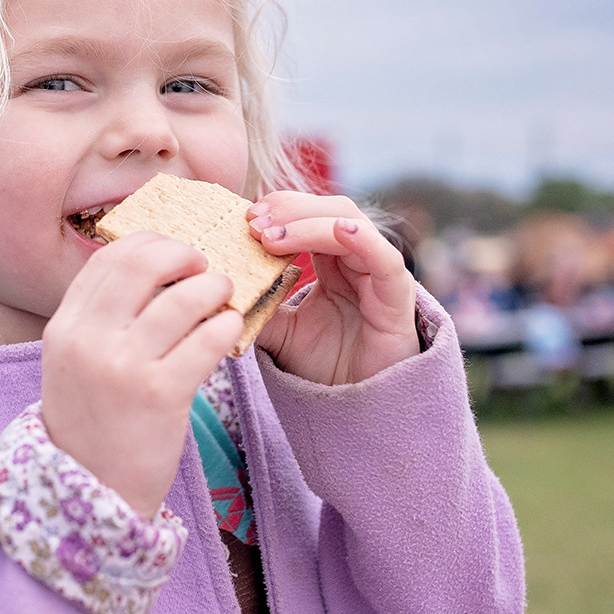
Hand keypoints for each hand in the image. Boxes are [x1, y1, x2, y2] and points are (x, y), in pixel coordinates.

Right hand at [40, 232, 242, 516]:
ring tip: (224, 298)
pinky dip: (226, 326)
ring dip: (215, 288)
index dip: (149, 243)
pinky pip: (208, 340)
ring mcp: (124, 367)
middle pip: (143, 263)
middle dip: (184, 254)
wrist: (91, 496)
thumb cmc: (93, 426)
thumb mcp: (74, 365)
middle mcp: (88, 340)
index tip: (175, 251)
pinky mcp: (162, 394)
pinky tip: (230, 330)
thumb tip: (151, 269)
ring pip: (184, 298)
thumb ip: (100, 320)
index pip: (108, 259)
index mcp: (64, 328)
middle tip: (205, 266)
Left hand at [247, 192, 418, 385]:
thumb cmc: (325, 364)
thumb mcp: (278, 330)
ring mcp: (378, 272)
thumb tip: (217, 289)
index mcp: (330, 259)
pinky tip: (339, 231)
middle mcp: (356, 258)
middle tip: (254, 222)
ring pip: (349, 225)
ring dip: (309, 224)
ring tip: (272, 237)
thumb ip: (255, 305)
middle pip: (327, 210)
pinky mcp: (397, 294)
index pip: (308, 215)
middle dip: (289, 211)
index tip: (246, 217)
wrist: (355, 404)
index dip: (280, 209)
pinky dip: (364, 239)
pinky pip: (385, 257)